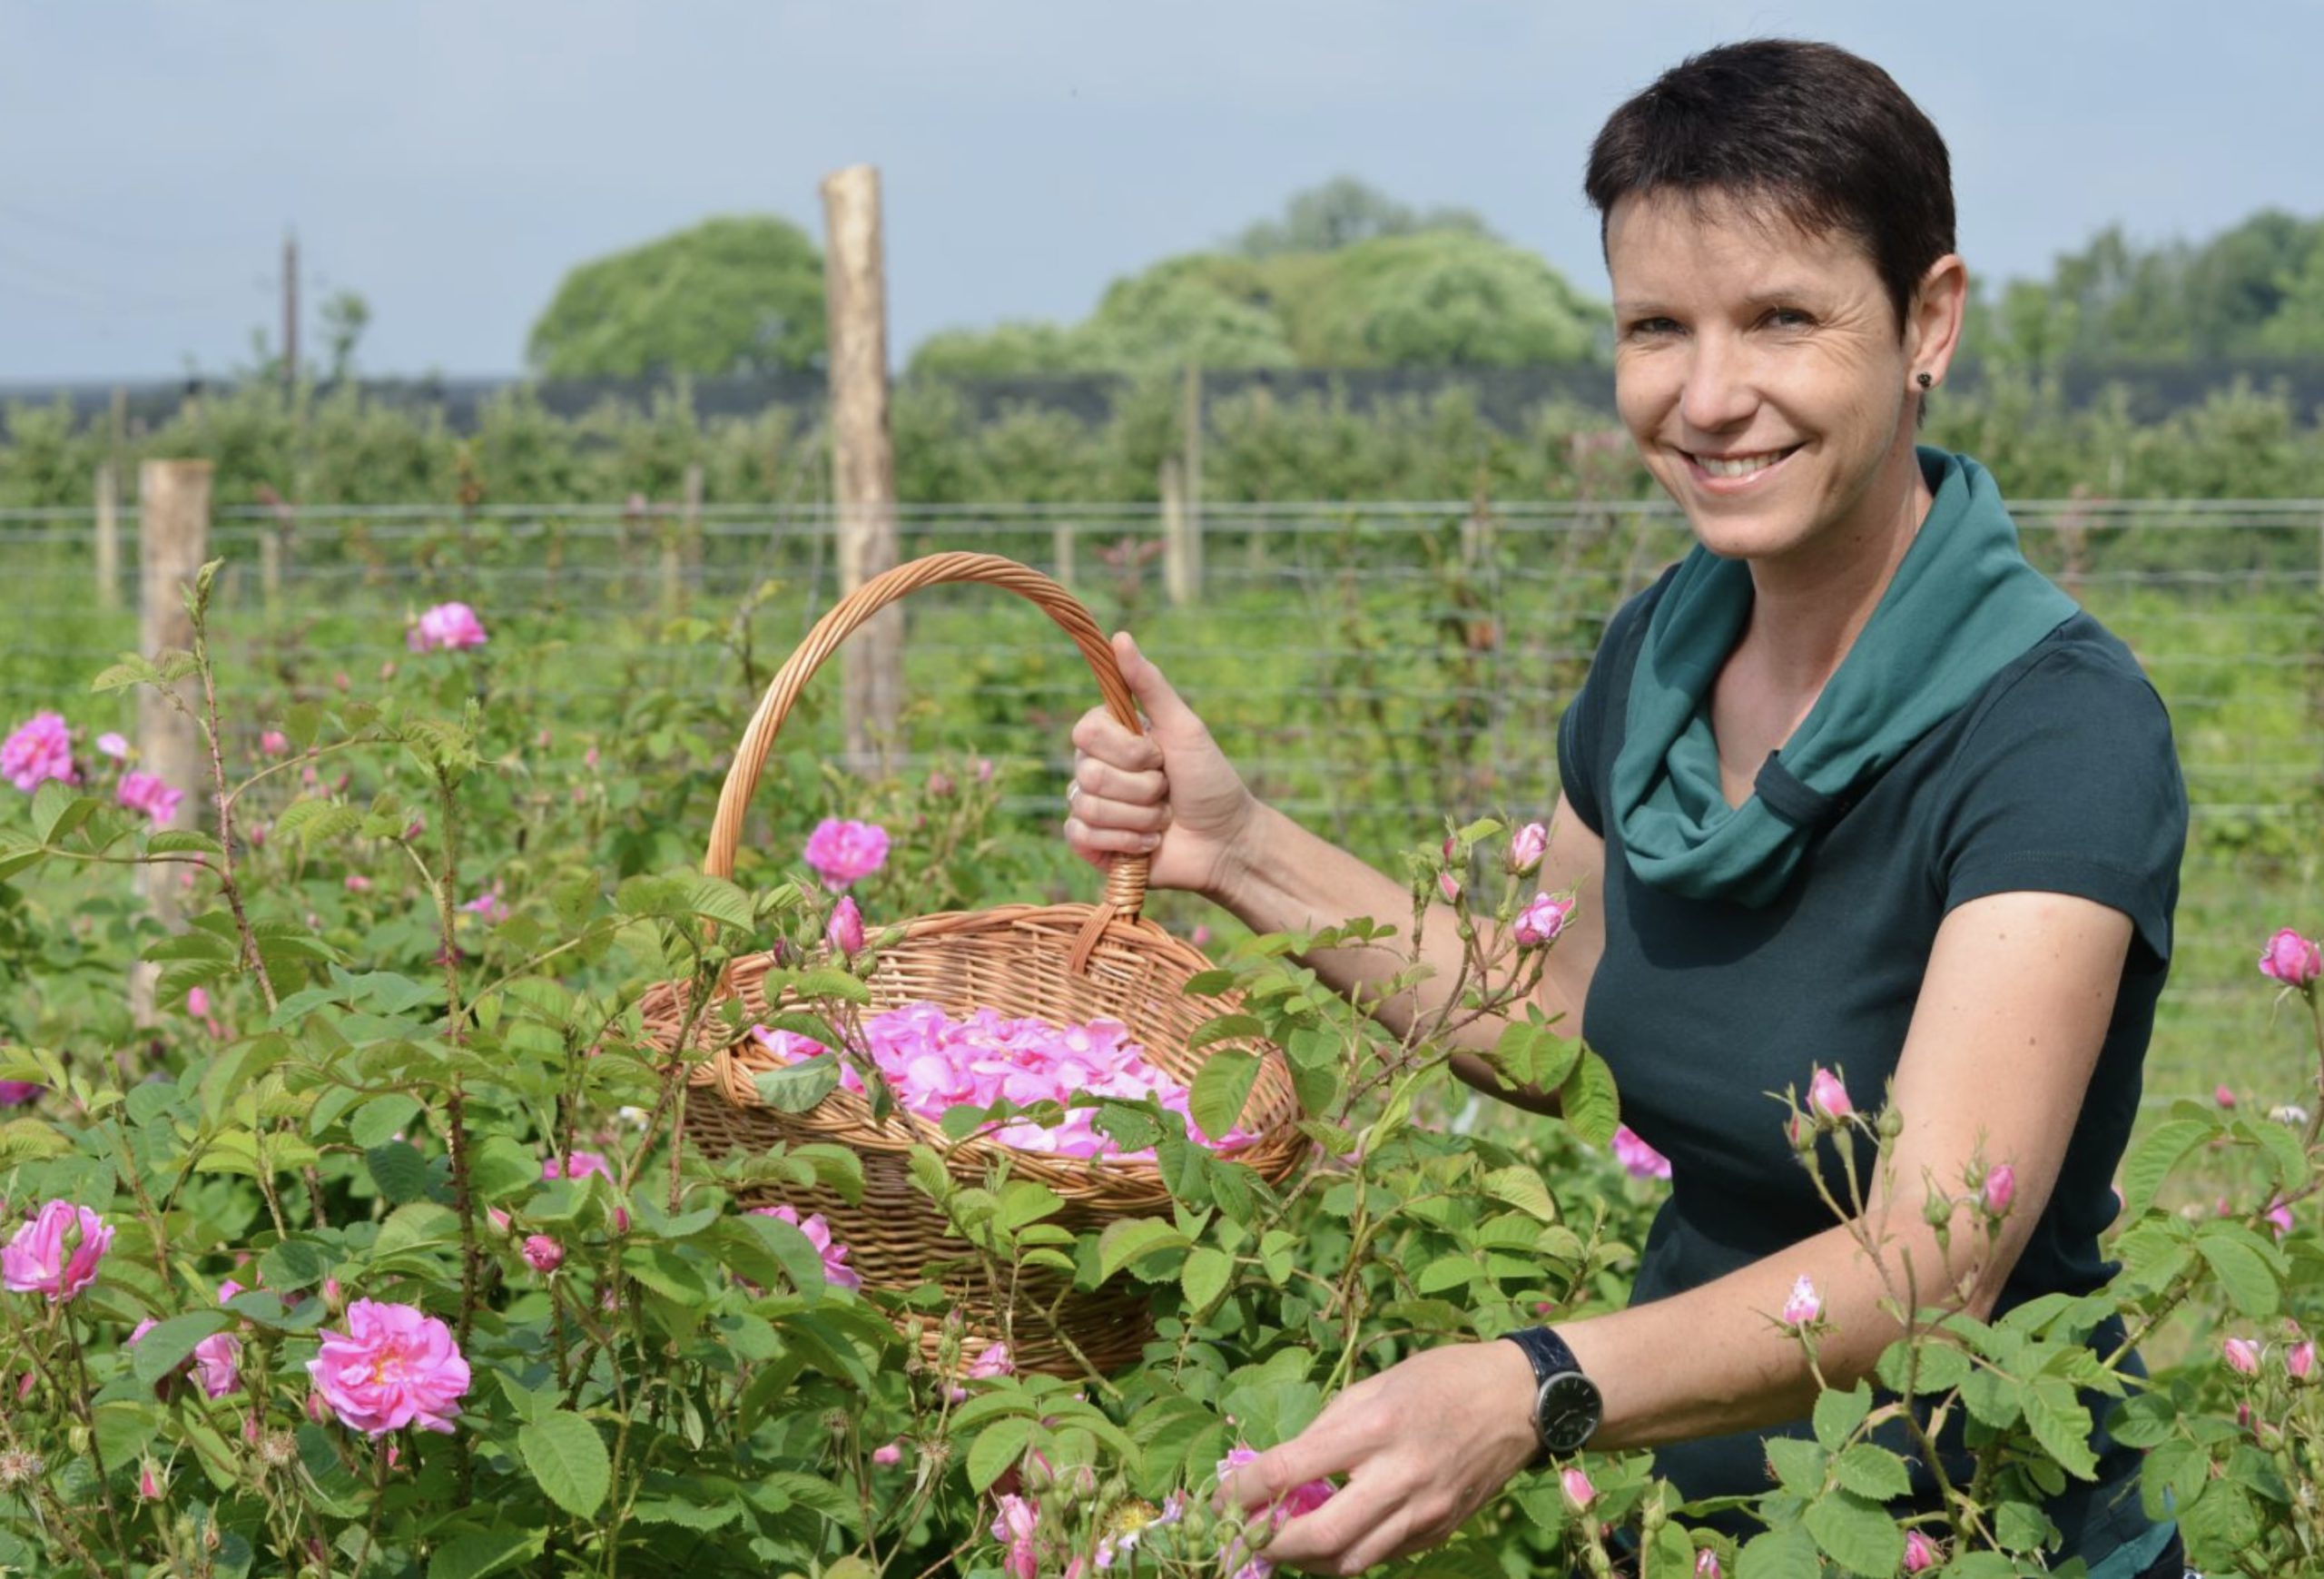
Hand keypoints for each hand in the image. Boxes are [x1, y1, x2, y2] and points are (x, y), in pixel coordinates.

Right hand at [1064, 631, 1257, 900]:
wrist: (1227, 841)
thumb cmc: (1210, 781)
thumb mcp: (1184, 728)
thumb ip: (1150, 685)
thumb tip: (1120, 636)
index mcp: (1111, 738)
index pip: (1085, 732)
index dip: (1128, 750)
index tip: (1159, 755)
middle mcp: (1095, 769)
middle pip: (1088, 774)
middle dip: (1142, 787)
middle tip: (1167, 790)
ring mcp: (1092, 807)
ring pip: (1089, 807)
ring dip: (1140, 816)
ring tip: (1163, 818)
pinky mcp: (1092, 844)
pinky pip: (1081, 836)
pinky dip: (1125, 841)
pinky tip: (1148, 842)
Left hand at [1217, 1341, 1540, 1574]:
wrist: (1520, 1398)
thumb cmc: (1443, 1377)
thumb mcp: (1377, 1383)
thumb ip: (1329, 1427)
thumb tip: (1282, 1465)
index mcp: (1374, 1426)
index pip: (1290, 1470)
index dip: (1243, 1493)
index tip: (1217, 1502)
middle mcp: (1398, 1476)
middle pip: (1319, 1537)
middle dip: (1269, 1546)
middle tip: (1242, 1540)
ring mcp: (1424, 1511)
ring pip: (1349, 1562)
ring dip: (1305, 1561)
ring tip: (1282, 1543)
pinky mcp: (1440, 1530)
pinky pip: (1382, 1557)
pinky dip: (1347, 1555)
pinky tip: (1331, 1538)